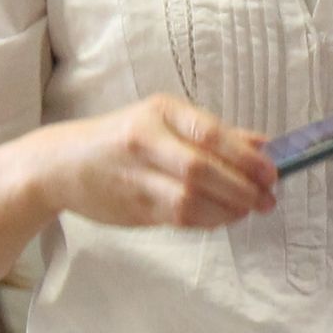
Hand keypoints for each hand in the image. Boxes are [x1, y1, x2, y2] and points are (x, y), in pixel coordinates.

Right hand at [40, 93, 275, 229]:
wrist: (60, 165)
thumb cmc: (123, 140)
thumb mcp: (167, 123)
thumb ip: (218, 134)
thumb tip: (265, 145)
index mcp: (161, 112)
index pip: (210, 134)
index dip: (246, 157)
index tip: (272, 173)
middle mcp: (145, 140)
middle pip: (203, 170)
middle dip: (243, 188)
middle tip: (267, 198)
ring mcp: (136, 175)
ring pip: (192, 200)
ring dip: (229, 209)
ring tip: (247, 209)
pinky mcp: (133, 206)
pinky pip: (179, 217)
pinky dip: (209, 220)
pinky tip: (222, 217)